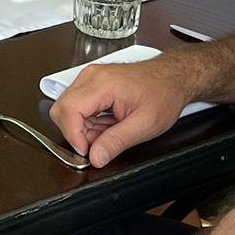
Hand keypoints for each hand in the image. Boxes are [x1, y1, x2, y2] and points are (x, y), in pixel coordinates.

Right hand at [52, 56, 196, 166]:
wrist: (173, 77)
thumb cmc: (164, 93)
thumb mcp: (145, 124)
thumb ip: (117, 142)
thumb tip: (95, 157)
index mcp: (102, 83)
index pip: (68, 110)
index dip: (73, 136)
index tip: (86, 152)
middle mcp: (91, 77)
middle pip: (61, 110)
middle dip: (77, 133)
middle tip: (100, 143)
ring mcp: (89, 78)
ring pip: (67, 110)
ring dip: (84, 128)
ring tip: (111, 130)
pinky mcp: (91, 83)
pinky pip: (77, 106)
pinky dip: (88, 122)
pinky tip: (108, 123)